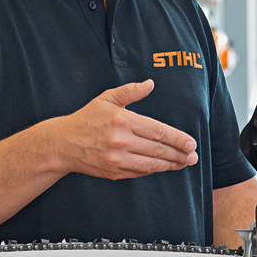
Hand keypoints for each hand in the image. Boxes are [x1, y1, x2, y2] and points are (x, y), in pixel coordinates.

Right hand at [56, 79, 197, 179]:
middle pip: (158, 149)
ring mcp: (117, 159)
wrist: (63, 144)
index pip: (157, 131)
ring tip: (184, 162)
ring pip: (151, 164)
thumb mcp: (106, 98)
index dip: (177, 138)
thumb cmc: (86, 119)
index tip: (191, 143)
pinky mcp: (114, 172)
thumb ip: (130, 92)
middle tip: (193, 155)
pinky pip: (140, 172)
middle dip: (179, 153)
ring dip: (171, 164)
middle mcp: (121, 141)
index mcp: (122, 121)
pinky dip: (154, 169)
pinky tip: (164, 166)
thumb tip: (150, 84)